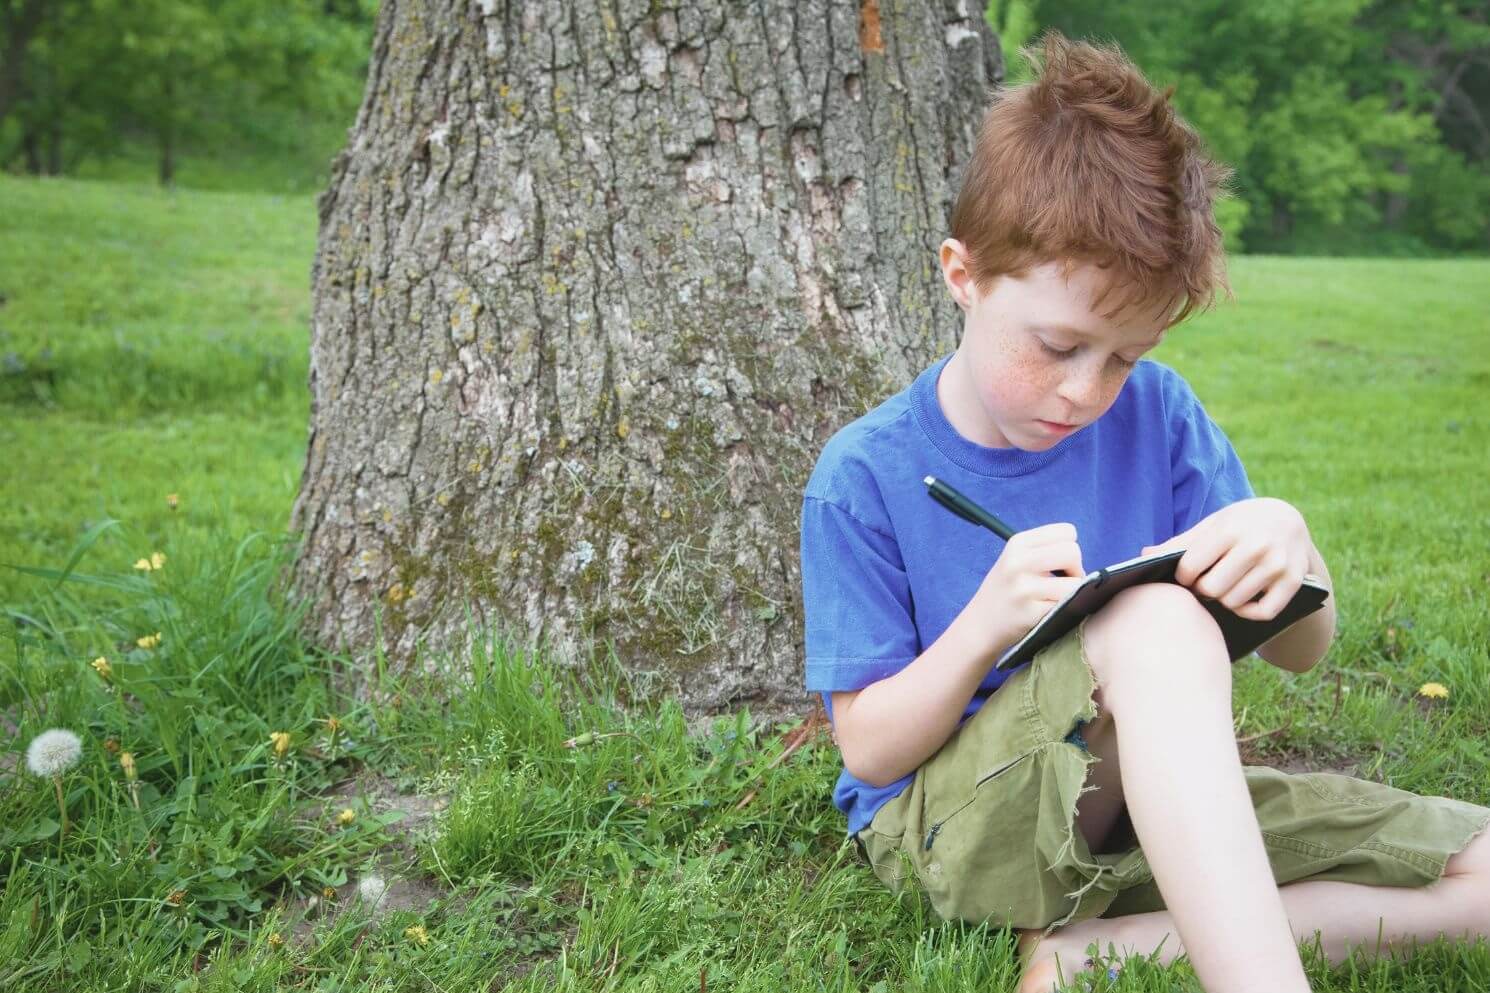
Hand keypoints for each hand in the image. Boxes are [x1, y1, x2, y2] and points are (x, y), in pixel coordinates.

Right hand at [976, 523, 1085, 644]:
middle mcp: (1018, 561)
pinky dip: (1066, 608)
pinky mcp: (1031, 612)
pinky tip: (1049, 612)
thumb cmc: (1005, 591)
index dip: (1069, 548)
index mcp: (1017, 543)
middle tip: (1063, 583)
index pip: (1067, 531)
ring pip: (1076, 581)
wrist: (979, 626)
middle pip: (1073, 552)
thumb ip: (1043, 550)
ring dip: (1074, 592)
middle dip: (1076, 569)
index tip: (1059, 565)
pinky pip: (1067, 604)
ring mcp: (1024, 588)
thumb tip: (1080, 558)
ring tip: (1057, 598)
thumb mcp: (1014, 559)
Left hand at [1141, 497, 1311, 621]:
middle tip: (1206, 584)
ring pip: (1234, 602)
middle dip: (1203, 590)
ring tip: (1225, 588)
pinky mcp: (1293, 582)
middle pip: (1210, 590)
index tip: (1187, 575)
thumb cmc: (1239, 524)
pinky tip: (1243, 601)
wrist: (1288, 519)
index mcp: (1229, 529)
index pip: (1190, 567)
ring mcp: (1277, 565)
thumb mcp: (1211, 525)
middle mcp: (1255, 546)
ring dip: (1224, 600)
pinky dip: (1248, 612)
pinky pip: (1262, 613)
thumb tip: (1144, 555)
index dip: (1183, 576)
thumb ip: (1180, 542)